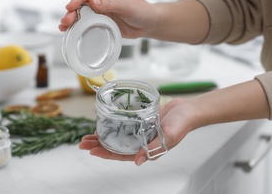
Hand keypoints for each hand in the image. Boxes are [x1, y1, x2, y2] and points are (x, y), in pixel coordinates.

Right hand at [59, 0, 157, 38]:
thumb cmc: (142, 10)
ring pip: (82, 11)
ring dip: (72, 18)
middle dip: (73, 10)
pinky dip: (78, 25)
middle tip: (66, 19)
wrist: (149, 24)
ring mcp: (100, 8)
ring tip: (64, 26)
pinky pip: (86, 21)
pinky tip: (69, 29)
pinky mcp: (100, 19)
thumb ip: (110, 4)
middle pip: (82, 1)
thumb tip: (92, 1)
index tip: (70, 6)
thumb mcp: (127, 6)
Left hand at [79, 98, 195, 165]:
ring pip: (117, 137)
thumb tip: (137, 161)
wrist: (188, 110)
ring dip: (102, 137)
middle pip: (115, 147)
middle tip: (82, 143)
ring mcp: (139, 132)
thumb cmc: (182, 124)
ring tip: (87, 136)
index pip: (122, 155)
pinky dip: (112, 125)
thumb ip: (153, 148)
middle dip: (98, 146)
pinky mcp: (140, 122)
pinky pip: (123, 125)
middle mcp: (141, 143)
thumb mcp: (169, 137)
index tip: (92, 150)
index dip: (106, 153)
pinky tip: (103, 124)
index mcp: (147, 150)